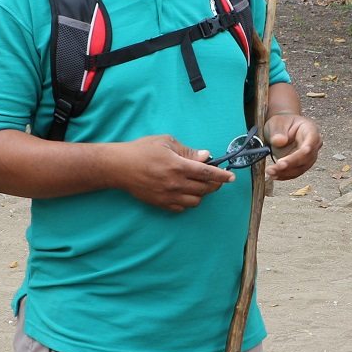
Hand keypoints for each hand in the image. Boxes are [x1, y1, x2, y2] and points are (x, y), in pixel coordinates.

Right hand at [112, 135, 233, 211]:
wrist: (120, 167)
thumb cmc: (142, 150)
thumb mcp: (166, 143)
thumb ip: (188, 151)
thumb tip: (206, 157)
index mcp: (178, 166)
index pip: (207, 173)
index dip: (222, 175)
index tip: (231, 177)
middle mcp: (175, 183)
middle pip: (205, 188)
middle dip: (215, 184)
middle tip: (217, 178)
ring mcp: (168, 196)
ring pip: (196, 200)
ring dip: (203, 193)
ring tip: (201, 184)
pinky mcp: (161, 204)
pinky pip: (182, 207)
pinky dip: (189, 201)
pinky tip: (187, 192)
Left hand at [263, 114, 321, 180]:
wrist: (281, 130)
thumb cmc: (282, 123)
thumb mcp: (277, 122)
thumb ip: (278, 131)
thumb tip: (280, 141)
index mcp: (310, 129)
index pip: (312, 140)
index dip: (305, 150)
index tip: (299, 154)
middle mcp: (313, 144)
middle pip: (307, 157)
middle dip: (291, 163)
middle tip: (277, 166)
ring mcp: (309, 156)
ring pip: (301, 168)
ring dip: (286, 172)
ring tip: (271, 172)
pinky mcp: (301, 165)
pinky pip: (295, 173)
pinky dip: (285, 175)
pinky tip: (275, 175)